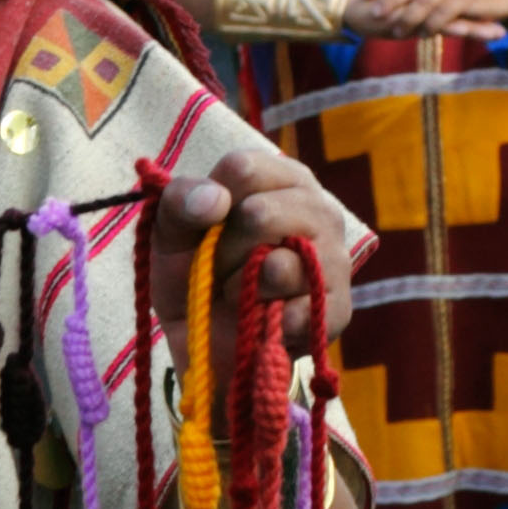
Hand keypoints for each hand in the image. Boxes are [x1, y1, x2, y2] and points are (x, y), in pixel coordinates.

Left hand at [150, 126, 368, 359]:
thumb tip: (215, 200)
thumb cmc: (193, 271)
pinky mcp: (338, 309)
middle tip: (225, 266)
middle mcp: (320, 209)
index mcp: (283, 178)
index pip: (243, 169)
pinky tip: (260, 319)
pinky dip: (264, 323)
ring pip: (279, 266)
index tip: (207, 226)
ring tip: (242, 293)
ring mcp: (335, 258)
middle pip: (259, 214)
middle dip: (224, 250)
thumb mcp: (170, 231)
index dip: (210, 204)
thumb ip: (180, 201)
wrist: (204, 339)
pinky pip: (298, 313)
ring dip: (243, 288)